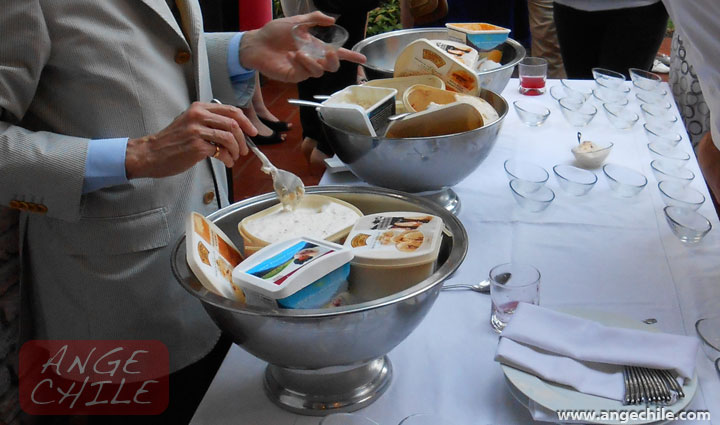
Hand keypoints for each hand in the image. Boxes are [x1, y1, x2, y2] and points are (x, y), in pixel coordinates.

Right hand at [125, 102, 255, 178]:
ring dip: (236, 150)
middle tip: (244, 149)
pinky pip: (221, 152)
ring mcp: (197, 131)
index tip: (252, 131)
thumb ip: (209, 122)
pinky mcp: (196, 146)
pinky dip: (228, 159)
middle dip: (243, 138)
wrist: (151, 153)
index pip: (230, 110)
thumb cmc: (172, 141)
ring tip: (234, 158)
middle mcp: (198, 116)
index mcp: (198, 108)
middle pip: (233, 123)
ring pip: (229, 137)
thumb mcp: (190, 123)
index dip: (246, 121)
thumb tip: (234, 130)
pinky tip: (226, 162)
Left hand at [239, 11, 366, 82]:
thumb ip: (314, 19)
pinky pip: (303, 73)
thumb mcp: (296, 21)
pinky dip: (299, 63)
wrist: (256, 42)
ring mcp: (303, 69)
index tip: (363, 58)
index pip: (337, 53)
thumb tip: (332, 20)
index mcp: (316, 46)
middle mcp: (312, 59)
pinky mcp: (293, 76)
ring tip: (298, 51)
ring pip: (319, 71)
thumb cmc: (274, 32)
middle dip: (335, 61)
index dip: (351, 56)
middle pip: (332, 66)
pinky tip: (291, 55)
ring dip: (312, 61)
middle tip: (330, 52)